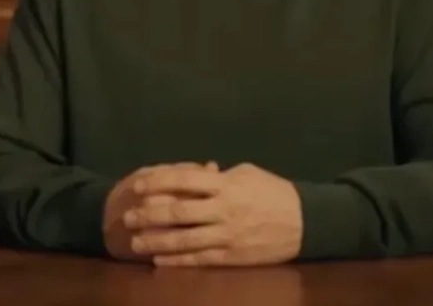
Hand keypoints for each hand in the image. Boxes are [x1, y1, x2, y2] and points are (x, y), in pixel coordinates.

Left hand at [121, 162, 302, 266]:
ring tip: (136, 242)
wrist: (304, 221)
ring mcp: (226, 234)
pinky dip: (178, 260)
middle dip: (150, 214)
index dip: (159, 182)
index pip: (185, 179)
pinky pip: (199, 258)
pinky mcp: (231, 256)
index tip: (138, 186)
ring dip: (157, 241)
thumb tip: (197, 173)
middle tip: (127, 217)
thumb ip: (220, 175)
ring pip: (184, 238)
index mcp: (226, 184)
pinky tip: (159, 260)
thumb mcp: (247, 173)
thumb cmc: (273, 192)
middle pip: (178, 211)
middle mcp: (223, 209)